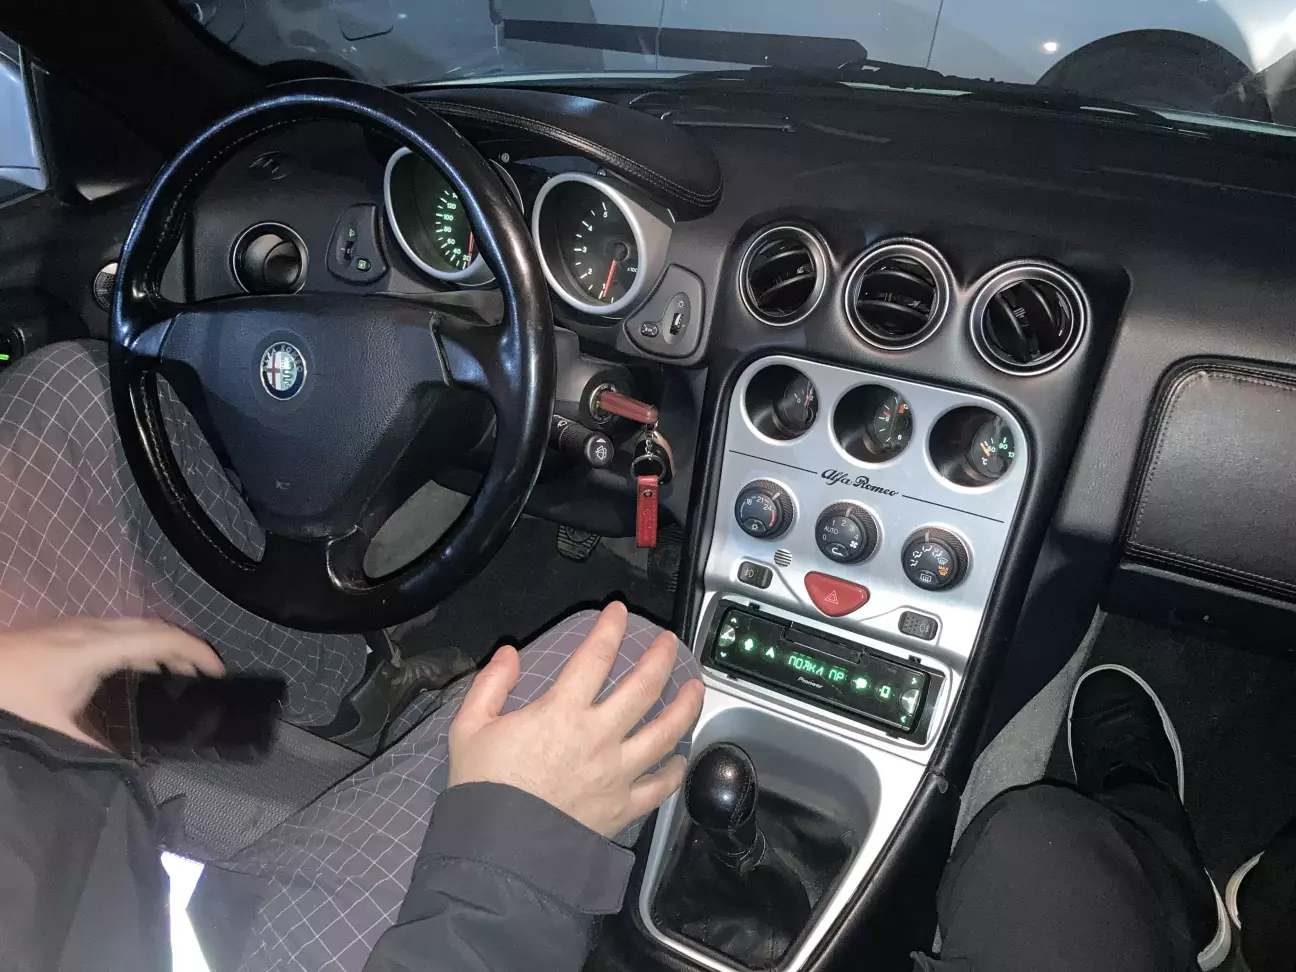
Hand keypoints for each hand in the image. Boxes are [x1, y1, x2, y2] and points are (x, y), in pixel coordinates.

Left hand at [0, 617, 223, 747]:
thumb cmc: (9, 695)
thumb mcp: (52, 729)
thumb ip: (93, 749)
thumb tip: (129, 769)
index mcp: (98, 647)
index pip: (162, 638)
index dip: (196, 652)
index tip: (219, 673)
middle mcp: (94, 629)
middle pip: (155, 627)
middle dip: (187, 648)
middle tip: (206, 677)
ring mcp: (80, 626)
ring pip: (137, 626)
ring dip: (164, 645)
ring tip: (180, 674)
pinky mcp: (69, 630)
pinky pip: (121, 630)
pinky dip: (143, 644)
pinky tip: (139, 669)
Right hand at [448, 602, 704, 837]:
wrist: (497, 852)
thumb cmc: (483, 790)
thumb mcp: (470, 727)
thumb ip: (490, 684)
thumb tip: (508, 654)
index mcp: (562, 712)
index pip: (595, 656)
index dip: (610, 628)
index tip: (618, 612)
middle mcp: (598, 737)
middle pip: (643, 687)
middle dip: (660, 658)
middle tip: (668, 642)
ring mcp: (617, 773)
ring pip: (665, 733)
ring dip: (684, 707)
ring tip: (694, 689)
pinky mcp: (623, 808)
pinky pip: (660, 787)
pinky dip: (675, 771)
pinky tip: (680, 758)